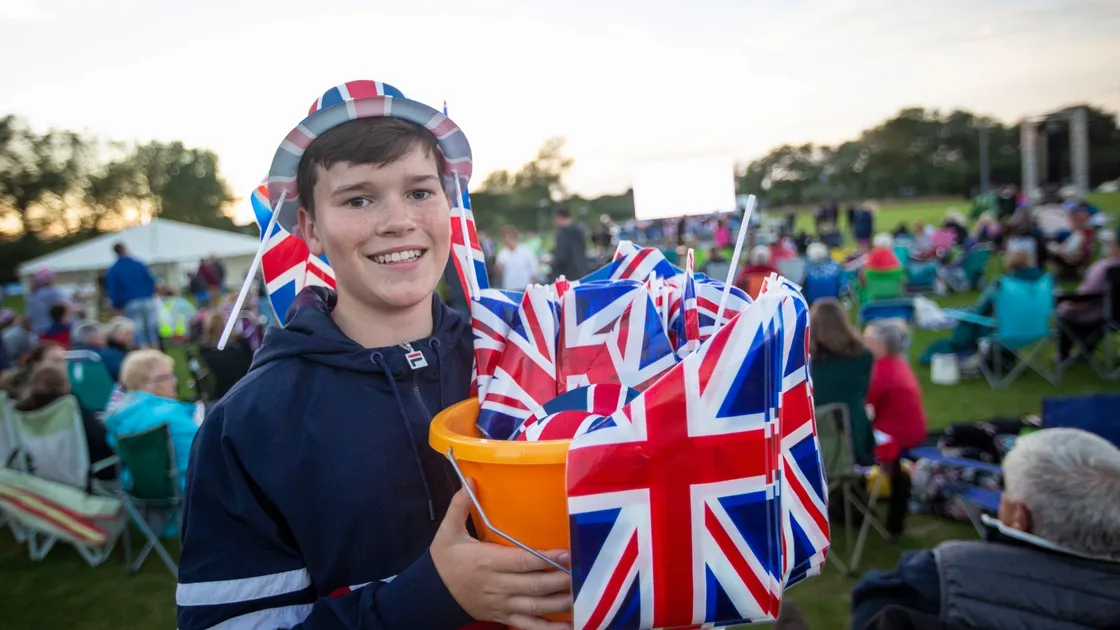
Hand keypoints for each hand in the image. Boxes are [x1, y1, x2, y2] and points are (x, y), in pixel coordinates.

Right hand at [431, 483, 571, 629]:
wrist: (431, 593)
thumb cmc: (445, 561)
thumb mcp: (447, 533)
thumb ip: (459, 507)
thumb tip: (471, 481)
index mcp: (487, 562)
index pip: (522, 561)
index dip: (547, 558)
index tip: (568, 553)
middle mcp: (498, 585)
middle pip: (534, 585)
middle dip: (561, 580)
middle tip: (585, 572)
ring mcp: (502, 604)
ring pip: (536, 606)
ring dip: (560, 602)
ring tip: (583, 595)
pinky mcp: (504, 617)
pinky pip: (529, 626)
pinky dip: (549, 629)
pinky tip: (570, 626)